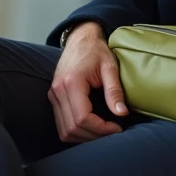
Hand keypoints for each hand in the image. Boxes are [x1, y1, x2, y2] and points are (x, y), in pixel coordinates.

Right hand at [48, 22, 127, 142]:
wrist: (81, 38)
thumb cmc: (96, 50)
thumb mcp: (110, 67)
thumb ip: (114, 91)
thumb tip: (122, 113)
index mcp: (72, 82)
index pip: (82, 118)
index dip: (101, 128)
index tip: (117, 127)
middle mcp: (58, 90)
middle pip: (72, 128)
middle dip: (94, 136)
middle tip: (113, 131)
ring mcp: (53, 95)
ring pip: (64, 130)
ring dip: (84, 136)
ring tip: (103, 131)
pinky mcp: (54, 97)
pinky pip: (62, 124)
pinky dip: (76, 131)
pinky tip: (92, 126)